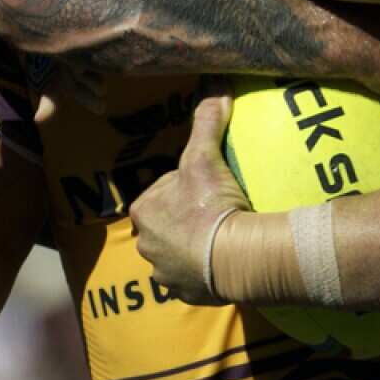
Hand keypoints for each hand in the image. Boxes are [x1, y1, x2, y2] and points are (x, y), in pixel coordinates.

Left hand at [131, 80, 249, 304]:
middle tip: (216, 210)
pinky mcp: (183, 293)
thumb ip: (206, 121)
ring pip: (175, 253)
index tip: (208, 187)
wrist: (235, 257)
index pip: (162, 192)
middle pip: (167, 224)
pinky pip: (190, 279)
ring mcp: (163, 273)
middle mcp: (145, 244)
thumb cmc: (212, 204)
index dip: (185, 187)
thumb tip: (215, 86)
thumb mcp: (206, 157)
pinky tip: (222, 261)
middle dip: (185, 219)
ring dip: (192, 246)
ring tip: (220, 237)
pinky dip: (203, 271)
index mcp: (144, 211)